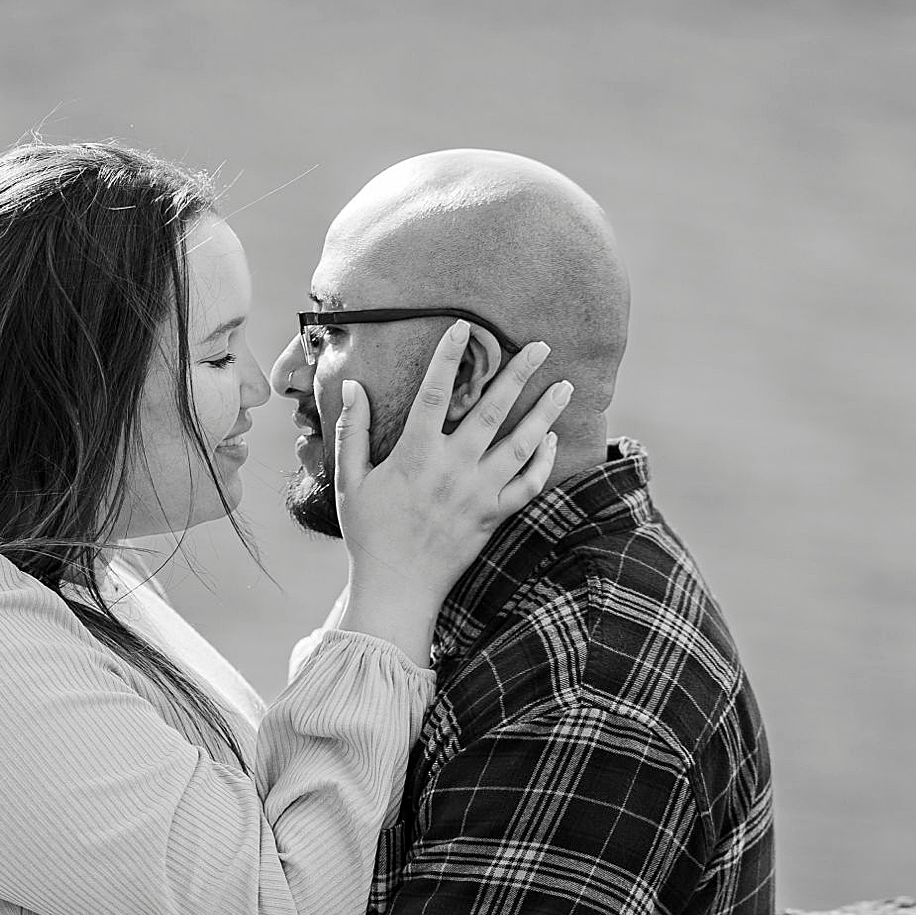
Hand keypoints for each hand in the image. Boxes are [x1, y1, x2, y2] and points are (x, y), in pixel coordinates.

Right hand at [335, 323, 571, 660]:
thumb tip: (352, 387)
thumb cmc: (369, 532)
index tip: (464, 327)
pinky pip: (529, 485)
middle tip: (542, 346)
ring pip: (522, 444)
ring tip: (565, 387)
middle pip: (493, 410)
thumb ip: (352, 430)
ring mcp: (479, 493)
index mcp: (416, 454)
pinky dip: (543, 462)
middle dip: (519, 374)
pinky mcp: (494, 516)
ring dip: (545, 412)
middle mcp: (453, 468)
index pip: (435, 393)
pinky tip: (550, 440)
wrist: (397, 586)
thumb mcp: (350, 479)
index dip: (449, 357)